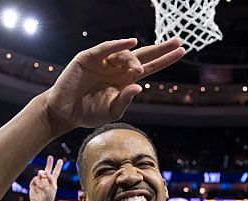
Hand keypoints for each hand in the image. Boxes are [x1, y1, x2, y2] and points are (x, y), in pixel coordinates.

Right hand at [29, 155, 62, 200]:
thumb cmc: (49, 198)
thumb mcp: (53, 187)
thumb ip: (50, 178)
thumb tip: (44, 172)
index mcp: (52, 182)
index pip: (55, 172)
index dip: (58, 167)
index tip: (60, 160)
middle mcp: (46, 180)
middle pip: (47, 170)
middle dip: (49, 163)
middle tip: (50, 157)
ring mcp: (39, 182)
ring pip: (41, 173)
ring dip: (43, 176)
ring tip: (44, 182)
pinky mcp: (33, 184)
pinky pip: (35, 179)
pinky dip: (38, 182)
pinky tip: (40, 187)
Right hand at [44, 37, 184, 133]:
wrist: (65, 113)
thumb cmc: (89, 113)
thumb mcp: (112, 112)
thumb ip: (125, 100)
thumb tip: (138, 86)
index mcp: (125, 81)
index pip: (149, 67)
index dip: (164, 59)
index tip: (181, 51)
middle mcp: (117, 68)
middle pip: (143, 55)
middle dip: (161, 48)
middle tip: (177, 41)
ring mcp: (103, 61)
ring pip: (125, 54)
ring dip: (134, 59)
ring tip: (137, 69)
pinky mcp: (88, 58)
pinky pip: (105, 49)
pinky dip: (118, 45)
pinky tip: (130, 42)